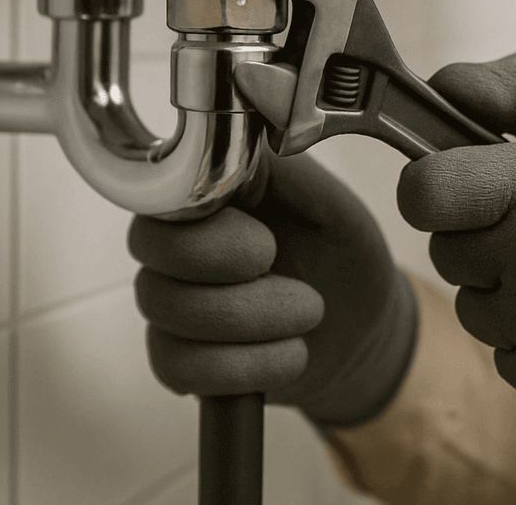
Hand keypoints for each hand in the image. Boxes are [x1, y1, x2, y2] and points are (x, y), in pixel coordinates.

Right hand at [129, 152, 417, 426]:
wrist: (362, 329)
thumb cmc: (342, 257)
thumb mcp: (332, 206)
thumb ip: (283, 172)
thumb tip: (239, 145)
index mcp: (206, 198)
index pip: (162, 200)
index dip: (208, 233)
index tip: (266, 247)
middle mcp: (175, 249)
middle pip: (153, 262)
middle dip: (236, 286)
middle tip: (297, 290)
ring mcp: (172, 307)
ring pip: (170, 320)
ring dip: (254, 325)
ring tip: (307, 316)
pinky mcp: (181, 361)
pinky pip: (181, 370)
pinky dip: (247, 369)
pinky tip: (289, 355)